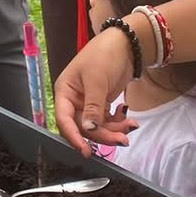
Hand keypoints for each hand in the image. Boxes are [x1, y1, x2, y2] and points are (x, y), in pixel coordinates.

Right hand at [54, 26, 139, 156]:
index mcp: (65, 92)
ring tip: (131, 126)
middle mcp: (74, 100)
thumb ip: (93, 107)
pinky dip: (118, 122)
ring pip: (97, 127)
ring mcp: (88, 103)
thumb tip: (88, 130)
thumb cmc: (103, 55)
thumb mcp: (97, 80)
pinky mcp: (102, 104)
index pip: (64, 120)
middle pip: (84, 127)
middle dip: (103, 134)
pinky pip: (107, 121)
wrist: (125, 45)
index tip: (86, 151)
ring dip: (114, 130)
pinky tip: (128, 116)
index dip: (74, 137)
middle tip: (122, 140)